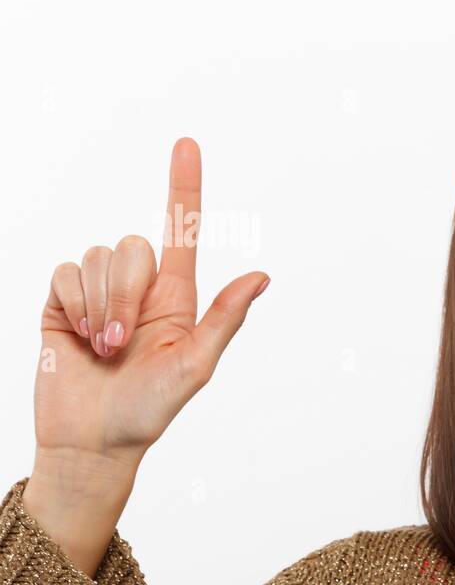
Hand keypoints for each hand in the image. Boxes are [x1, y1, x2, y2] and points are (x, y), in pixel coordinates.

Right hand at [34, 137, 268, 466]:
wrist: (92, 440)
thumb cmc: (150, 410)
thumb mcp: (195, 366)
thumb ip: (224, 319)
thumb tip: (262, 277)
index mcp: (177, 298)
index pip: (182, 231)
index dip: (184, 186)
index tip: (187, 144)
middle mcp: (139, 289)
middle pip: (133, 246)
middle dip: (126, 294)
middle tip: (123, 343)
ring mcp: (99, 293)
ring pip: (98, 257)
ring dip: (101, 307)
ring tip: (105, 348)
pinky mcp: (62, 302)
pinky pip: (65, 273)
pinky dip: (75, 306)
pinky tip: (81, 339)